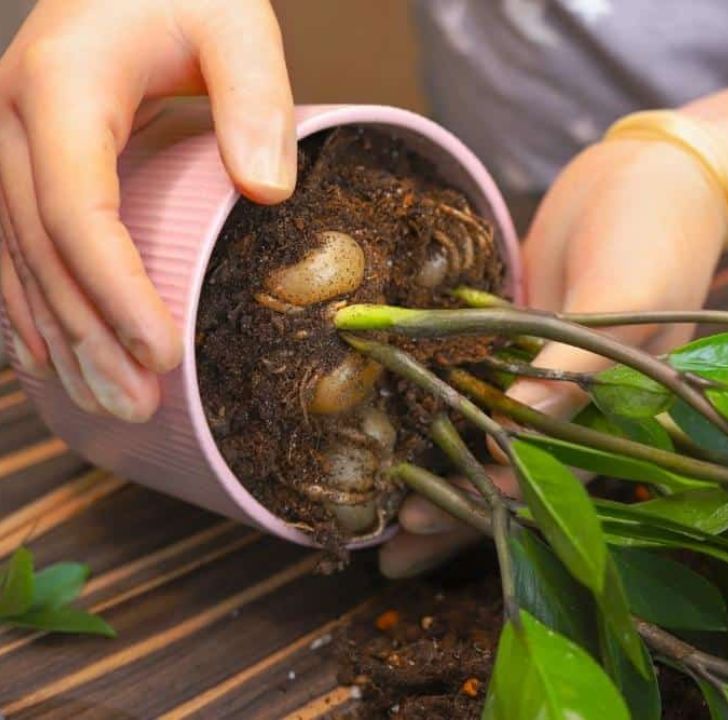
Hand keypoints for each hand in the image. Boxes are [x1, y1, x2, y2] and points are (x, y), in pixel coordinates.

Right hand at [0, 0, 295, 420]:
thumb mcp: (235, 20)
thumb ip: (256, 97)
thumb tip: (268, 191)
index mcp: (61, 85)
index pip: (76, 208)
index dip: (115, 288)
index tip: (163, 352)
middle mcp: (9, 117)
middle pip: (39, 248)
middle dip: (88, 335)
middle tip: (138, 406)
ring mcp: (2, 141)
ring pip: (14, 258)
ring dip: (58, 338)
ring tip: (107, 404)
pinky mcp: (13, 160)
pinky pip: (7, 246)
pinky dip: (29, 308)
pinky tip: (51, 362)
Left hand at [379, 138, 727, 576]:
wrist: (651, 168)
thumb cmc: (657, 231)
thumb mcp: (626, 295)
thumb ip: (575, 362)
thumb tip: (514, 431)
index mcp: (616, 412)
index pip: (549, 477)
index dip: (489, 501)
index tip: (423, 518)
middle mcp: (577, 403)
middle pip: (512, 470)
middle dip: (454, 504)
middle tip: (386, 539)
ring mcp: (544, 370)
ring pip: (484, 430)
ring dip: (437, 462)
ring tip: (378, 504)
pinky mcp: (517, 336)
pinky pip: (470, 376)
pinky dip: (434, 396)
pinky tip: (391, 416)